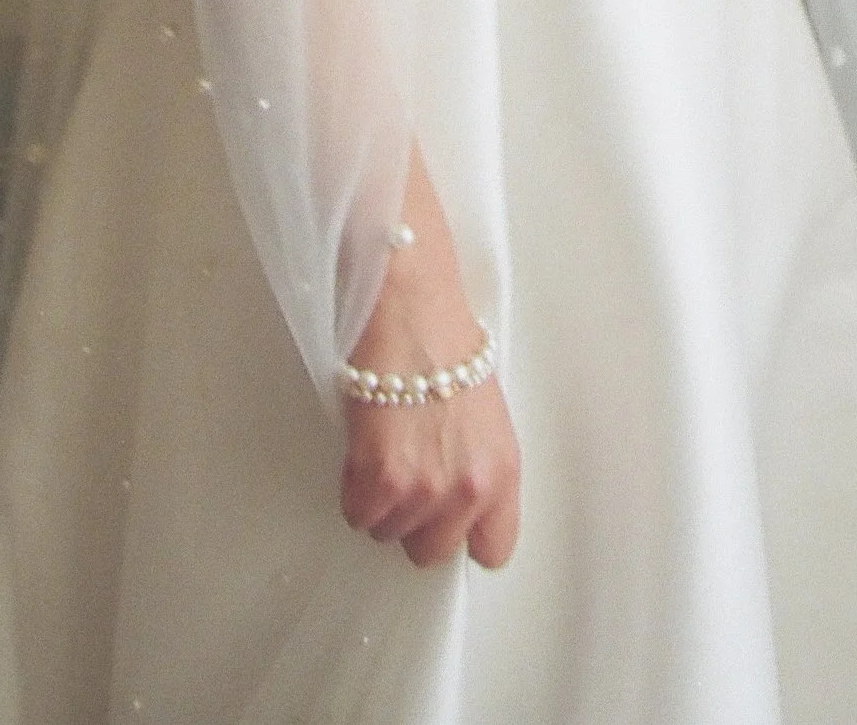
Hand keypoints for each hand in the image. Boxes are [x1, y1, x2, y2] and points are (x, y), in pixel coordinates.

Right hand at [337, 144, 520, 568]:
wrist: (412, 306)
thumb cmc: (447, 343)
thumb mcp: (486, 412)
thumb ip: (477, 466)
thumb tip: (454, 501)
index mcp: (504, 470)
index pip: (494, 549)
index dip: (463, 535)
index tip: (446, 519)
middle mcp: (470, 489)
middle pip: (431, 550)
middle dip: (414, 519)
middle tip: (406, 472)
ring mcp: (425, 488)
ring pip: (388, 531)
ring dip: (380, 499)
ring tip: (385, 446)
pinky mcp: (382, 479)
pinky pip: (357, 513)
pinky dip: (353, 487)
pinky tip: (363, 446)